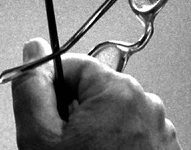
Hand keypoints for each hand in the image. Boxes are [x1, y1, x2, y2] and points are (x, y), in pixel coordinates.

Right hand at [11, 38, 180, 149]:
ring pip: (111, 114)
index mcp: (118, 90)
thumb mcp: (41, 137)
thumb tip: (32, 50)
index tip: (40, 108)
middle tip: (59, 144)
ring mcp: (159, 129)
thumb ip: (32, 88)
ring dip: (92, 131)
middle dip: (71, 112)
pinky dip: (112, 146)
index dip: (49, 86)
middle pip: (93, 90)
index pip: (72, 64)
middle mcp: (146, 103)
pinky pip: (129, 135)